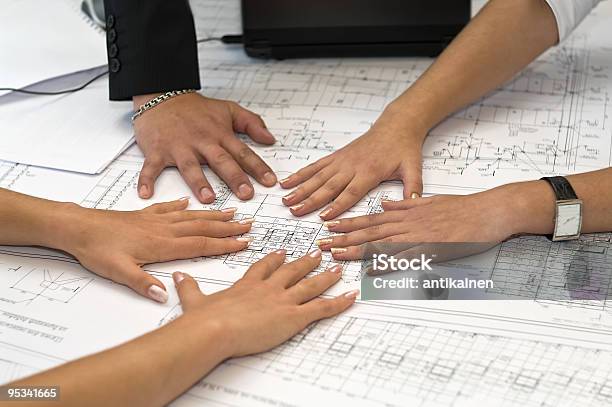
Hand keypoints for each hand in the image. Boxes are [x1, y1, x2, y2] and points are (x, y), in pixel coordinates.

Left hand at [56, 199, 252, 302]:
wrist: (78, 227)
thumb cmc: (97, 250)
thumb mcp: (118, 272)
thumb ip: (143, 283)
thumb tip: (165, 296)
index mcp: (162, 244)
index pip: (201, 244)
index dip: (225, 244)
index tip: (244, 243)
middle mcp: (163, 229)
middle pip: (202, 227)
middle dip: (228, 227)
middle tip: (249, 224)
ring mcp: (155, 220)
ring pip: (191, 216)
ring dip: (213, 215)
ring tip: (231, 211)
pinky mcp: (143, 215)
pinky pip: (169, 208)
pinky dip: (182, 205)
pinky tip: (189, 202)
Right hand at [133, 93, 277, 202]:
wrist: (162, 94)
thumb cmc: (196, 108)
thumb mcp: (228, 109)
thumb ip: (252, 123)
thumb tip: (271, 139)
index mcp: (220, 134)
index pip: (243, 152)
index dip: (258, 167)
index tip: (271, 182)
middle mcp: (202, 142)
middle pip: (221, 161)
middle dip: (234, 177)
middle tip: (246, 193)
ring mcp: (178, 147)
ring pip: (190, 166)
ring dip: (198, 182)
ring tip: (208, 198)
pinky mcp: (157, 150)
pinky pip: (151, 167)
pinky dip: (146, 179)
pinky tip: (146, 194)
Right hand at [173, 249, 357, 356]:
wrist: (213, 328)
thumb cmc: (203, 319)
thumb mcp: (194, 300)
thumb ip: (188, 287)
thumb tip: (176, 276)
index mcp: (247, 285)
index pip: (264, 268)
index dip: (274, 260)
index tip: (281, 253)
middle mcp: (268, 288)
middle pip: (291, 271)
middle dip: (305, 262)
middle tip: (316, 253)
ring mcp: (283, 300)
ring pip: (310, 284)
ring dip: (326, 276)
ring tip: (337, 268)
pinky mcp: (293, 316)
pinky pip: (322, 307)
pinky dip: (339, 302)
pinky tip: (351, 296)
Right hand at [280, 107, 425, 219]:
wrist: (396, 125)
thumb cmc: (404, 148)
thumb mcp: (413, 167)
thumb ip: (413, 186)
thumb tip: (414, 203)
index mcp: (369, 172)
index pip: (351, 192)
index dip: (337, 205)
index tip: (324, 217)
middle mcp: (352, 166)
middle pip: (328, 186)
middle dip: (310, 200)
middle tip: (295, 211)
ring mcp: (342, 161)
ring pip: (318, 176)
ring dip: (300, 188)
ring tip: (286, 199)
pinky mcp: (336, 156)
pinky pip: (316, 166)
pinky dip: (301, 174)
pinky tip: (288, 181)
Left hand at [316, 186, 526, 259]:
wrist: (489, 211)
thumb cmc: (463, 207)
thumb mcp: (430, 200)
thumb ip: (406, 203)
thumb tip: (385, 202)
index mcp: (407, 213)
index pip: (371, 218)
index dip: (349, 223)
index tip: (330, 226)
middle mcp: (408, 223)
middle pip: (369, 231)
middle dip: (343, 238)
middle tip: (322, 244)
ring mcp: (419, 236)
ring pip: (381, 244)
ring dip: (356, 250)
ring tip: (336, 255)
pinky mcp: (432, 249)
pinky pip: (405, 259)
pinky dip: (387, 264)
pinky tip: (371, 271)